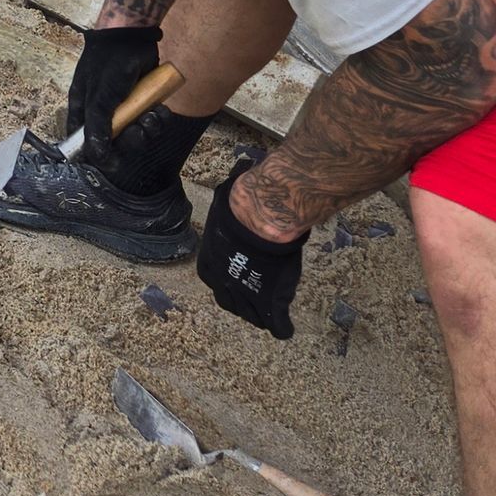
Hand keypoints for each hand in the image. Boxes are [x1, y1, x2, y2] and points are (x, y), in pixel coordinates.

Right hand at [66, 22, 164, 164]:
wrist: (133, 36)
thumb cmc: (109, 66)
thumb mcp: (100, 99)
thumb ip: (97, 129)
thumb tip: (96, 157)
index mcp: (84, 111)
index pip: (86, 142)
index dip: (98, 155)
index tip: (113, 161)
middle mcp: (103, 111)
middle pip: (116, 142)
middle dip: (131, 140)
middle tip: (138, 131)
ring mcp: (124, 106)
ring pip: (136, 132)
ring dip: (147, 129)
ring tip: (153, 116)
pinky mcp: (142, 100)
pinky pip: (151, 120)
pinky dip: (157, 119)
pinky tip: (161, 110)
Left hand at [196, 167, 305, 338]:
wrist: (259, 217)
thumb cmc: (241, 202)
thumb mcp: (230, 198)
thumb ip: (235, 195)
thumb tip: (243, 166)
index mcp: (209, 261)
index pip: (214, 280)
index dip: (227, 282)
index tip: (237, 280)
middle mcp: (223, 282)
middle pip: (230, 302)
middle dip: (241, 303)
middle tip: (252, 304)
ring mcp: (247, 294)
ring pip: (253, 315)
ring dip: (260, 317)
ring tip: (269, 317)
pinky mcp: (271, 301)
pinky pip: (276, 323)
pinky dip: (281, 327)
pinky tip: (286, 330)